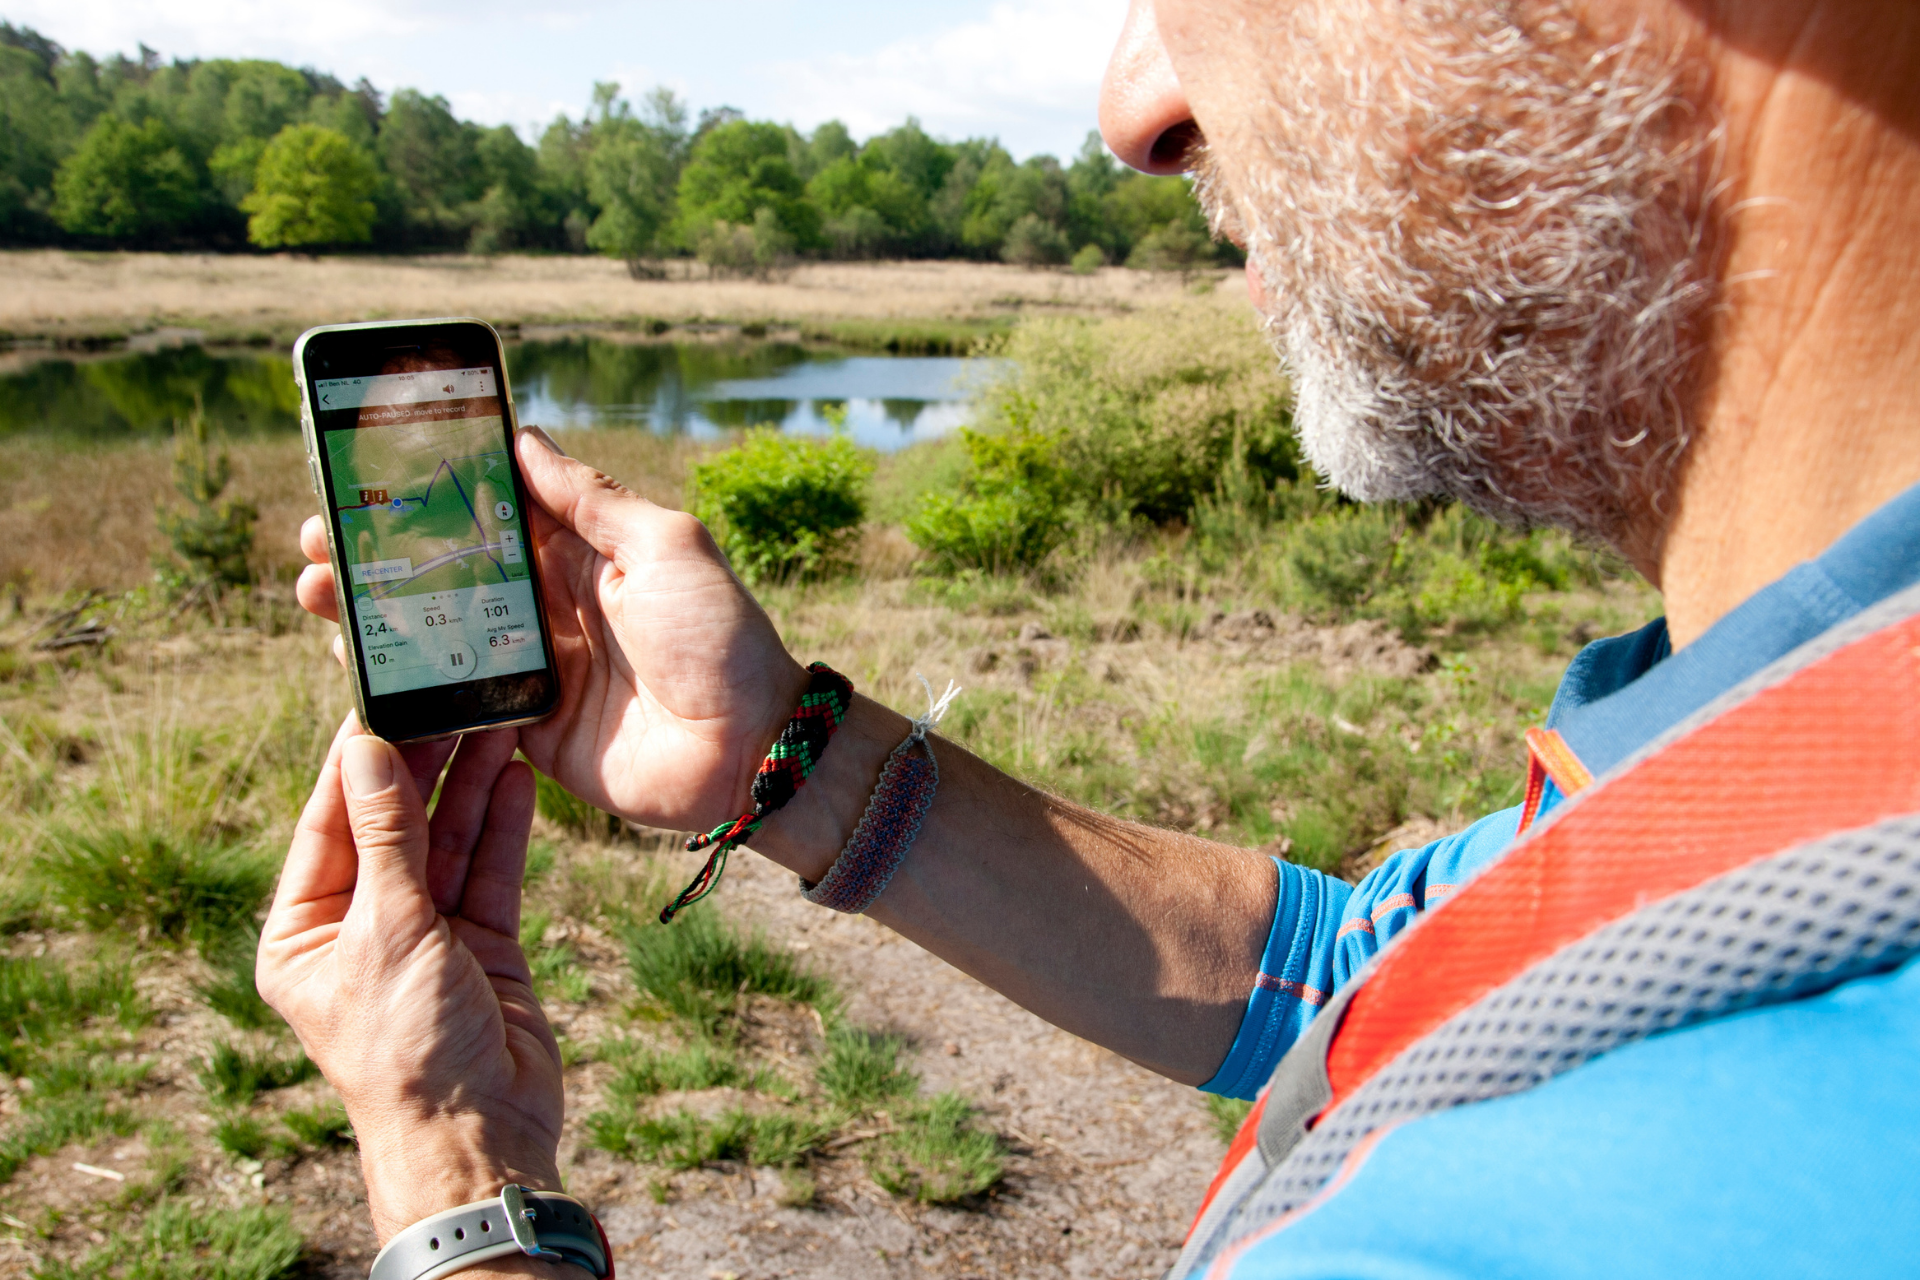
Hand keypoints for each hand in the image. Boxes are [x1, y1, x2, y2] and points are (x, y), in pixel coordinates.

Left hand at [257, 716, 562, 1242]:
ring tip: (498, 719)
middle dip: (425, 764)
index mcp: (303, 932)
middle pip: (394, 826)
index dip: (358, 762)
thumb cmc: (407, 1047)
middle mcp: (360, 928)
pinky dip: (504, 826)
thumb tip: (367, 750)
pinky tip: (516, 776)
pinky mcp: (480, 946)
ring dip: (471, 784)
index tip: (384, 696)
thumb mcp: (387, 929)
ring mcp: (424, 935)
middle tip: (453, 695)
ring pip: (447, 842)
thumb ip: (387, 836)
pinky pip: (489, 872)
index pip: (330, 824)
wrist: (478, 1132)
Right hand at [295, 428, 810, 833]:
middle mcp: (550, 605)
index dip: (433, 489)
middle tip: (318, 534)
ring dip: (374, 612)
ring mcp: (534, 668)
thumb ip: (592, 501)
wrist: (750, 750)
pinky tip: (349, 662)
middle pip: (449, 569)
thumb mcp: (665, 547)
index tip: (368, 468)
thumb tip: (524, 439)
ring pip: (437, 632)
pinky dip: (402, 684)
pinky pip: (452, 702)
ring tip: (313, 590)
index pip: (493, 508)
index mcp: (584, 553)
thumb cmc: (722, 639)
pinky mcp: (525, 727)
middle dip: (382, 550)